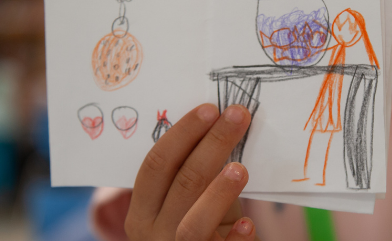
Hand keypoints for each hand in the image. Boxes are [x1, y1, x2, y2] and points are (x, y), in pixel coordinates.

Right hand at [125, 103, 255, 240]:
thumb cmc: (199, 232)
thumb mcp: (188, 206)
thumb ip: (196, 178)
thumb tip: (223, 128)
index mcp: (142, 211)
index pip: (156, 164)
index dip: (182, 134)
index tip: (210, 109)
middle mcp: (153, 232)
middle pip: (181, 183)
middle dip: (211, 145)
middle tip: (237, 117)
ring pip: (194, 222)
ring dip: (219, 192)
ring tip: (241, 169)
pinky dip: (235, 238)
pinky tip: (249, 224)